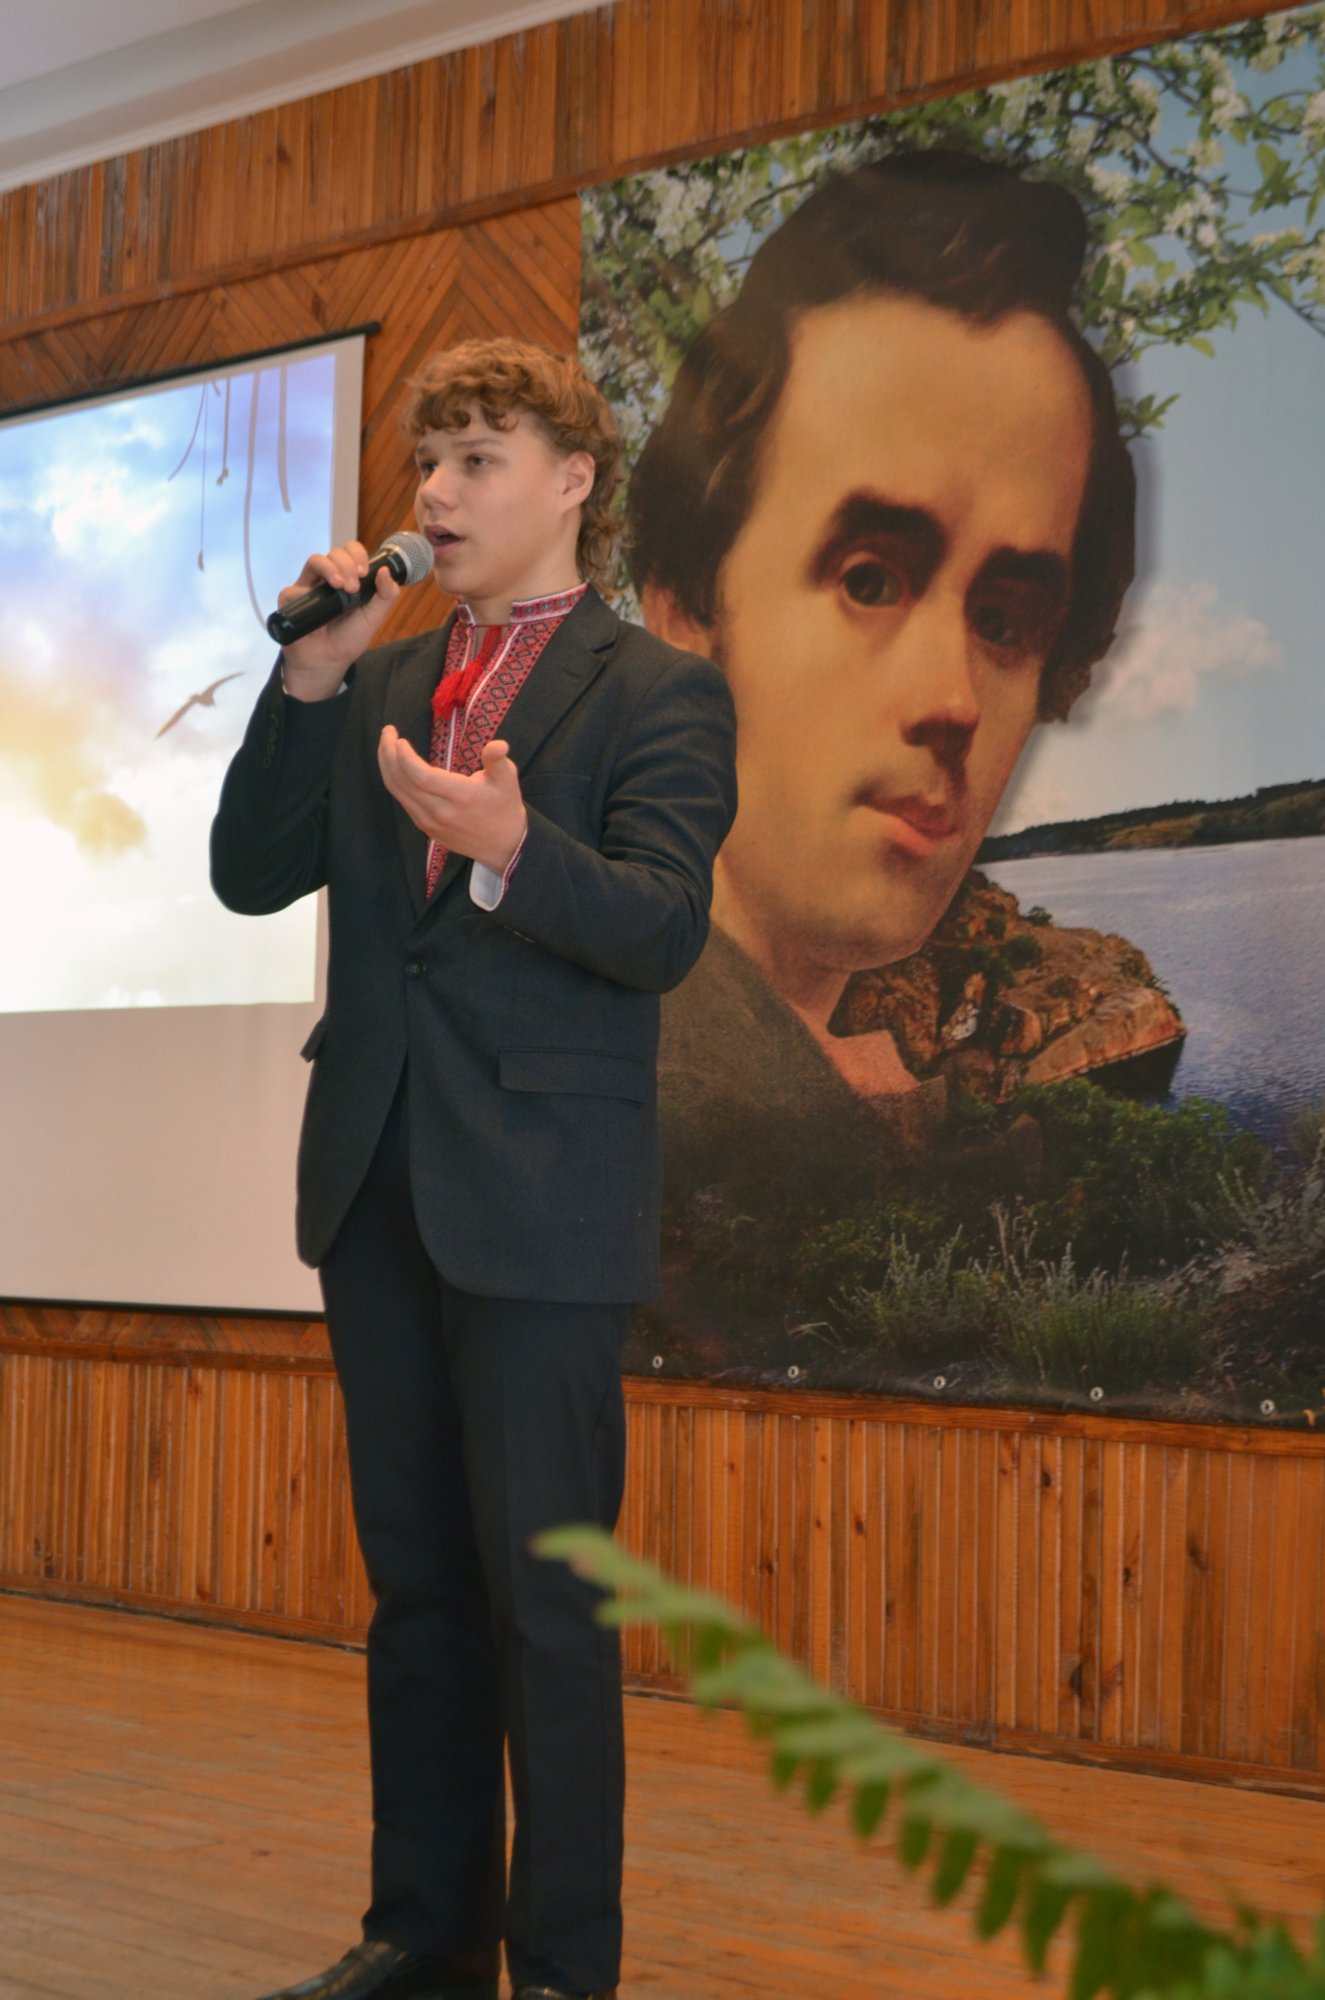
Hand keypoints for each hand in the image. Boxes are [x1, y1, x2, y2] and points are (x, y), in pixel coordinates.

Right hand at [279, 541, 401, 697]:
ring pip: (315, 560)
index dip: (358, 554)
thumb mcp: (373, 618)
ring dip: (329, 568)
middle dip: (347, 564)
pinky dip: (305, 594)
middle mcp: (327, 578)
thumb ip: (386, 596)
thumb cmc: (348, 639)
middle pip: (335, 553)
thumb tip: (386, 570)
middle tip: (353, 587)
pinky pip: (294, 589)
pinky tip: (315, 606)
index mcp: (347, 578)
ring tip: (339, 586)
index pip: (351, 552)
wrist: (327, 662)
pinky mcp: (291, 600)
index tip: (364, 572)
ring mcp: (308, 587)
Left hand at [378, 730, 527, 873]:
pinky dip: (394, 781)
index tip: (400, 740)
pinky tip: (394, 766)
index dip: (405, 758)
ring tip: (386, 745)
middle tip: (388, 732)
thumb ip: (498, 760)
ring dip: (387, 766)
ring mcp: (429, 822)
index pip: (422, 777)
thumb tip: (498, 745)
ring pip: (397, 792)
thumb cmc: (504, 807)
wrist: (502, 845)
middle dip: (389, 754)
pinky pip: (403, 801)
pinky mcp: (425, 827)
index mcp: (460, 797)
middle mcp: (440, 812)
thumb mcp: (507, 780)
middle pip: (402, 782)